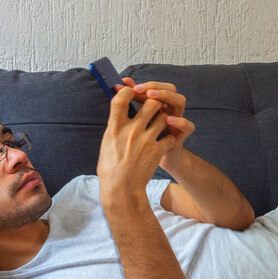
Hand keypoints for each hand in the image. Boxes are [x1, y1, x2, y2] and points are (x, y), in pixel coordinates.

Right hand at [96, 82, 175, 199]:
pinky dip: (169, 139)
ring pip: (163, 118)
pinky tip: (163, 143)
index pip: (121, 98)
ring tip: (160, 125)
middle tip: (154, 107)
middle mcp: (130, 131)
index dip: (127, 90)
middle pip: (150, 103)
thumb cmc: (111, 166)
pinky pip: (170, 137)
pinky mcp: (157, 151)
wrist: (121, 189)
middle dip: (155, 102)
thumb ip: (114, 123)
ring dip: (164, 119)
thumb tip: (118, 105)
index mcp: (114, 128)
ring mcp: (145, 141)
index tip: (131, 90)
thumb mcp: (107, 141)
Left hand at [116, 77, 195, 172]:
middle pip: (170, 88)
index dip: (145, 83)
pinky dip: (180, 121)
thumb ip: (129, 103)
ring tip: (152, 97)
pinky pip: (188, 126)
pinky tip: (168, 120)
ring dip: (167, 96)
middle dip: (156, 86)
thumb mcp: (133, 120)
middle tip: (141, 90)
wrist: (149, 165)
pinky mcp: (180, 136)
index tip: (130, 86)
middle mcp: (168, 109)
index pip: (156, 86)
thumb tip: (120, 84)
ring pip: (180, 101)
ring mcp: (176, 121)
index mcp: (157, 104)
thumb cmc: (140, 141)